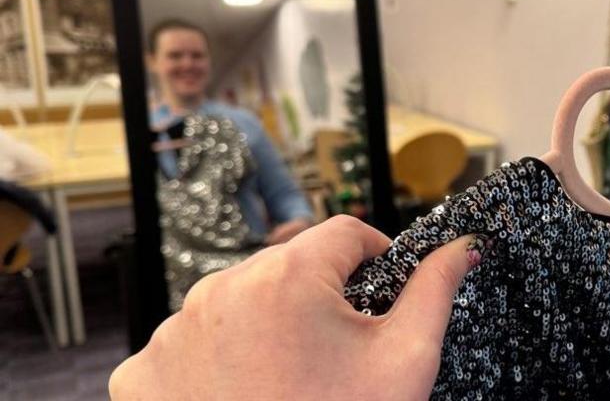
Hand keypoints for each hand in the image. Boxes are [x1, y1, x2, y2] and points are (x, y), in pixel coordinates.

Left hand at [109, 216, 485, 399]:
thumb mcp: (404, 360)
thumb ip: (434, 290)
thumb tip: (459, 249)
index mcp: (287, 277)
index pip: (345, 233)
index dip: (375, 256)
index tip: (380, 289)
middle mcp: (220, 292)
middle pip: (288, 268)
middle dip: (317, 299)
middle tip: (337, 353)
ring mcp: (173, 333)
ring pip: (237, 303)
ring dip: (265, 325)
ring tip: (288, 379)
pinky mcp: (142, 374)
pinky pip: (188, 345)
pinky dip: (216, 362)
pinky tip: (243, 394)